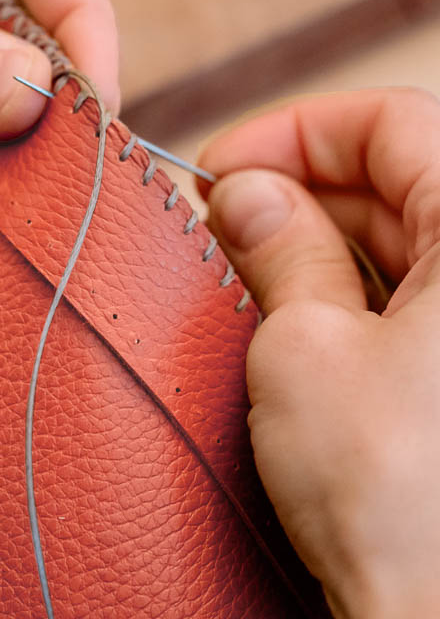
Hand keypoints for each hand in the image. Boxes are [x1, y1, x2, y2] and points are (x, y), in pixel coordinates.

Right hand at [198, 88, 439, 618]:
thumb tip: (244, 192)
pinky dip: (343, 287)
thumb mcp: (307, 346)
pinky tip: (287, 304)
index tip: (222, 165)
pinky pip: (407, 295)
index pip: (393, 122)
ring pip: (398, 237)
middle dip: (295, 187)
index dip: (295, 131)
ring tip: (243, 263)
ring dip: (314, 239)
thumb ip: (279, 247)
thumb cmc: (403, 502)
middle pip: (395, 177)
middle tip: (219, 218)